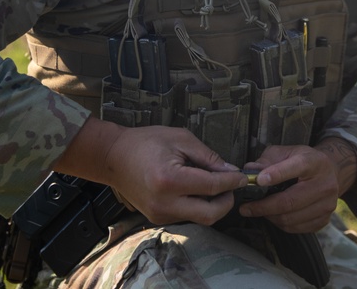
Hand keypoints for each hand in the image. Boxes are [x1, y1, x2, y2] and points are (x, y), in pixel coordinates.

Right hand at [54, 119, 247, 225]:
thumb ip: (208, 157)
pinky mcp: (158, 218)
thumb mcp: (181, 138)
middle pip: (210, 214)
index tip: (244, 177)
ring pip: (200, 218)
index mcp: (170, 180)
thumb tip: (231, 171)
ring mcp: (160, 215)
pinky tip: (198, 190)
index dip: (232, 182)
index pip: (212, 187)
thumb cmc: (146, 141)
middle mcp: (165, 203)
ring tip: (214, 184)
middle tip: (231, 185)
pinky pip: (187, 216)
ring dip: (213, 204)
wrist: (113, 156)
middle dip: (226, 201)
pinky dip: (198, 205)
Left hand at [237, 143, 347, 233]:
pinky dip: (280, 224)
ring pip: (291, 218)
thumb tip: (249, 172)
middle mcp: (324, 184)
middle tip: (245, 208)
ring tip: (259, 210)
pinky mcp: (324, 220)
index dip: (276, 174)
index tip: (258, 181)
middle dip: (264, 206)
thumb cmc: (302, 161)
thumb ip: (267, 160)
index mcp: (314, 162)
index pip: (296, 167)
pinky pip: (296, 228)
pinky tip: (274, 215)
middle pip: (290, 201)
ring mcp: (327, 204)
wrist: (331, 173)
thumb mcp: (286, 152)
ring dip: (270, 216)